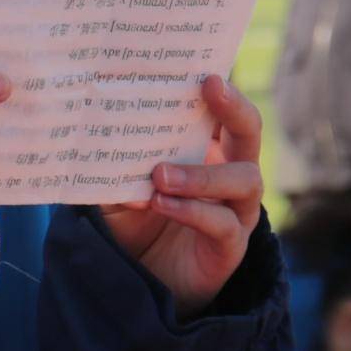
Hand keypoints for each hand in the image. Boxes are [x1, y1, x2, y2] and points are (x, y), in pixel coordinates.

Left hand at [97, 76, 264, 315]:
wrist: (142, 283)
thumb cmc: (134, 223)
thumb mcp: (115, 189)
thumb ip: (112, 167)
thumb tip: (100, 138)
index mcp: (206, 150)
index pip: (222, 111)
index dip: (221, 88)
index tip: (203, 68)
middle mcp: (230, 173)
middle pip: (250, 132)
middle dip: (236, 107)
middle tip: (209, 87)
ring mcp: (236, 210)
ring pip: (244, 179)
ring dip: (202, 174)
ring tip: (161, 175)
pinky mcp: (231, 246)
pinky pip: (223, 223)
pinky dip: (192, 211)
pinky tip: (161, 204)